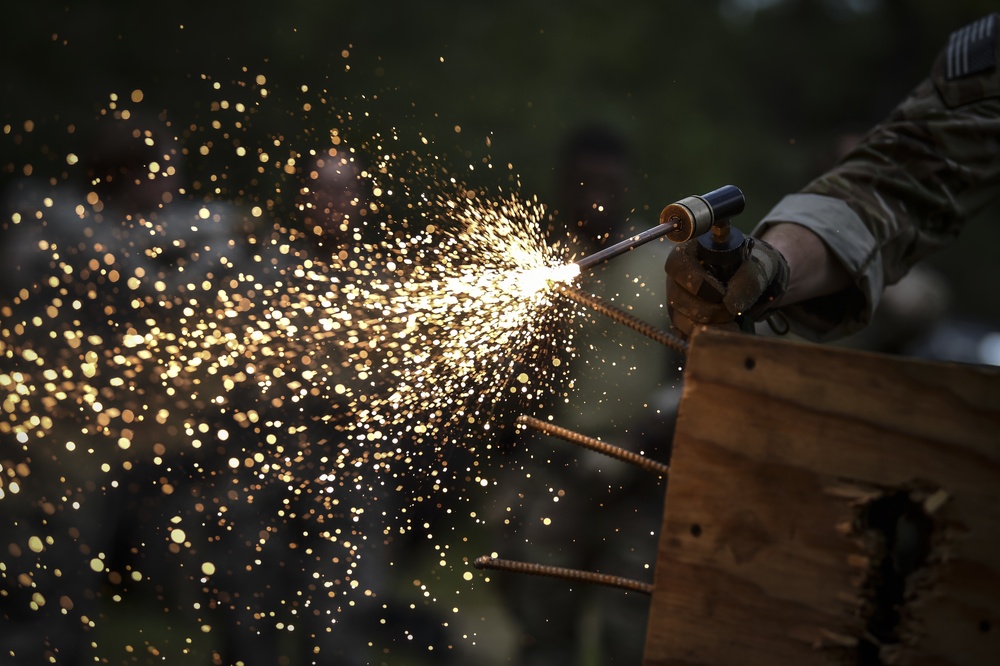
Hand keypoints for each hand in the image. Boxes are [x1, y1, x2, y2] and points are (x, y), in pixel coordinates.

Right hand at [665, 236, 788, 336]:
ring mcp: (679, 302)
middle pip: (677, 298)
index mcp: (691, 254)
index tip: (721, 293)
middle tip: (732, 311)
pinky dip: (707, 337)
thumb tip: (731, 305)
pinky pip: (686, 335)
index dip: (696, 282)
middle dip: (707, 310)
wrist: (756, 285)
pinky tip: (726, 333)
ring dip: (708, 326)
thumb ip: (748, 279)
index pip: (678, 265)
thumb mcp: (758, 266)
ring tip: (733, 324)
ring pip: (680, 320)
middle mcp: (678, 279)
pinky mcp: (684, 322)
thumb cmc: (752, 267)